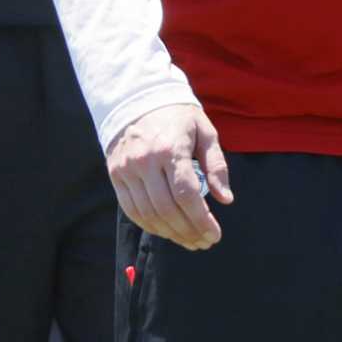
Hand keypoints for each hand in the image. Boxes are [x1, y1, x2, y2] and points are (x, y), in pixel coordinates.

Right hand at [105, 103, 233, 251]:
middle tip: (204, 242)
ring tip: (189, 240)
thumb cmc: (177, 117)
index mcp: (171, 149)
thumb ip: (216, 165)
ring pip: (149, 214)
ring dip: (171, 234)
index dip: (201, 220)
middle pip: (168, 209)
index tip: (214, 234)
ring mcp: (127, 170)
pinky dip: (150, 226)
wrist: (137, 100)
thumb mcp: (205, 131)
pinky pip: (132, 210)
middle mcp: (145, 161)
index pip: (186, 195)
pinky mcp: (116, 175)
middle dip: (189, 231)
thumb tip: (225, 199)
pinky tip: (167, 231)